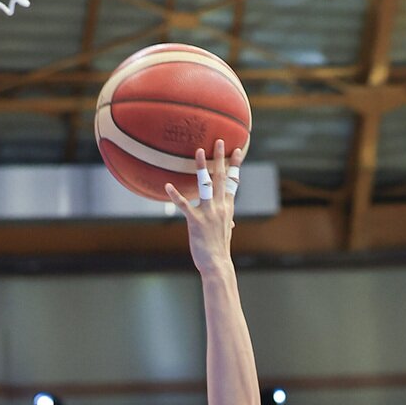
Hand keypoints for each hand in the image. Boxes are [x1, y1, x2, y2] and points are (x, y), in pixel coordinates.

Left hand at [165, 142, 241, 272]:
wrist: (217, 264)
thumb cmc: (219, 249)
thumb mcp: (226, 232)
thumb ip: (227, 222)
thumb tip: (232, 223)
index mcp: (227, 208)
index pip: (233, 182)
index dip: (235, 165)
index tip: (237, 150)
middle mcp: (220, 207)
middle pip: (221, 177)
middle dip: (220, 158)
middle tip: (219, 140)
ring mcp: (208, 213)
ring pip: (206, 184)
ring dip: (202, 167)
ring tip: (199, 151)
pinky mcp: (196, 221)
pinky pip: (184, 205)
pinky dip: (175, 195)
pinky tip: (168, 185)